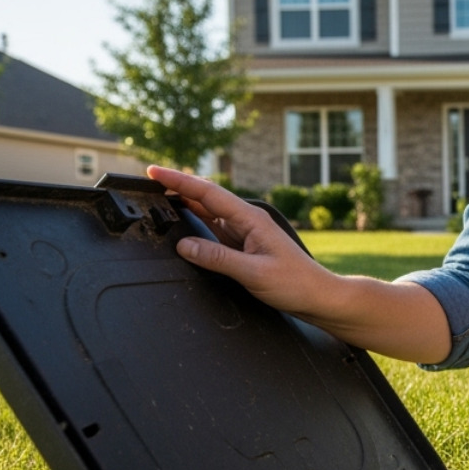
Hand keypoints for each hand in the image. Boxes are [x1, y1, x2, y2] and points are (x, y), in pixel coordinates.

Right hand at [145, 165, 331, 316]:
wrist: (319, 297)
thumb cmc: (295, 283)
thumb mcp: (253, 272)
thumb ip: (217, 258)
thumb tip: (184, 245)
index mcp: (250, 219)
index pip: (208, 193)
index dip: (179, 181)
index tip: (154, 172)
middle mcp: (247, 221)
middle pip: (206, 198)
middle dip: (178, 187)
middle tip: (149, 182)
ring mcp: (246, 232)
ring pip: (209, 212)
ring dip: (185, 204)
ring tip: (159, 197)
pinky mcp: (245, 246)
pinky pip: (215, 229)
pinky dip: (196, 223)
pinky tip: (185, 223)